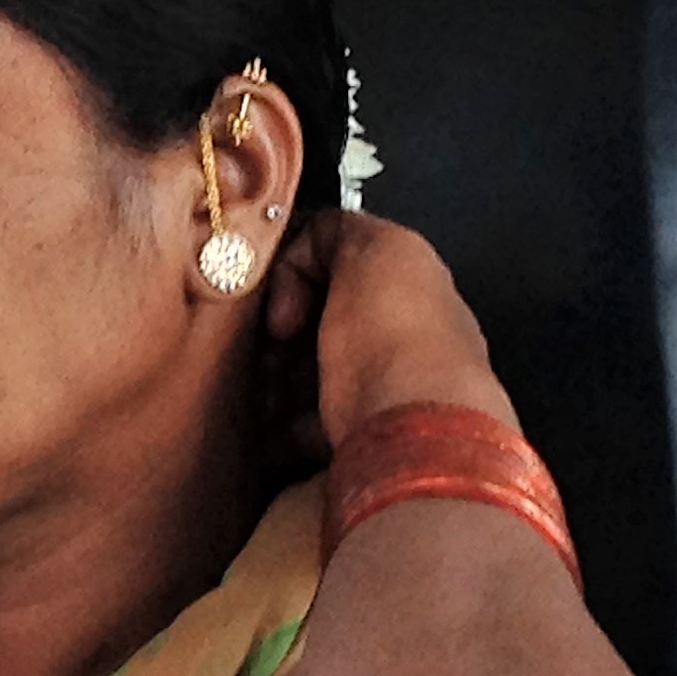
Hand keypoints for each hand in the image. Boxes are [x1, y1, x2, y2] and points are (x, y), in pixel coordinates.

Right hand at [258, 213, 515, 458]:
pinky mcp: (363, 442)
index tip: (277, 308)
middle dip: (278, 337)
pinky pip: (310, 425)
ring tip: (265, 396)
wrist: (413, 442)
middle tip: (264, 356)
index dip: (292, 280)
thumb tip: (314, 237)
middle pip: (317, 322)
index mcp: (412, 286)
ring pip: (309, 373)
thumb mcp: (372, 252)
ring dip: (277, 381)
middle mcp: (403, 336)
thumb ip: (342, 233)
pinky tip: (281, 429)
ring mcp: (383, 391)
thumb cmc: (395, 345)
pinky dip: (287, 426)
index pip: (335, 264)